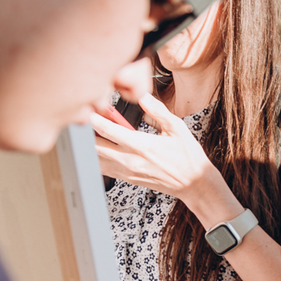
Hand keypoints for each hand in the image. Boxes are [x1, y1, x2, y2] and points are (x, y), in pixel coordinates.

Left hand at [92, 95, 221, 204]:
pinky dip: (97, 157)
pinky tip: (101, 146)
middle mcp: (131, 161)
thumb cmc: (187, 156)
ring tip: (91, 132)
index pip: (109, 131)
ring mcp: (127, 172)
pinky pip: (104, 168)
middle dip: (88, 131)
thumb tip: (143, 96)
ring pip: (96, 159)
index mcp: (142, 146)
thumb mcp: (177, 128)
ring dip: (91, 145)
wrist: (193, 183)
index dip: (95, 118)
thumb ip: (158, 111)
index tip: (90, 108)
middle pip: (96, 146)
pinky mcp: (128, 179)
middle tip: (87, 118)